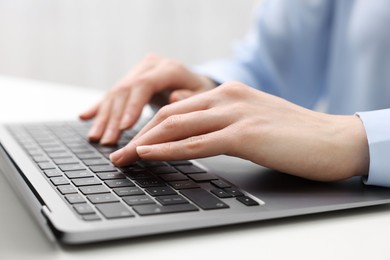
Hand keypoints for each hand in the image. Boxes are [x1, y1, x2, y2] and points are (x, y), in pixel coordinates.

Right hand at [79, 53, 215, 144]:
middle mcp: (150, 66)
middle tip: (109, 142)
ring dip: (104, 118)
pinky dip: (98, 108)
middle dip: (115, 118)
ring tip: (96, 138)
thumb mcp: (204, 97)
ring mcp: (138, 71)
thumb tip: (174, 99)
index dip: (133, 106)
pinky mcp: (130, 80)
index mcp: (169, 68)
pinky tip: (84, 117)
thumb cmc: (202, 94)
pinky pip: (112, 94)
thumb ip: (190, 98)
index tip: (125, 127)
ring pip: (116, 93)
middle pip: (126, 90)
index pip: (145, 84)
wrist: (197, 83)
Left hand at [110, 82, 368, 181]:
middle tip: (118, 153)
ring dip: (146, 143)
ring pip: (178, 126)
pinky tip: (148, 155)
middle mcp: (227, 98)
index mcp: (228, 93)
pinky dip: (168, 149)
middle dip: (140, 135)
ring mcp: (235, 114)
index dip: (150, 125)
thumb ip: (219, 115)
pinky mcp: (245, 135)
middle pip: (170, 115)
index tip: (133, 142)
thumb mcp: (251, 117)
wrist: (332, 139)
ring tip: (124, 158)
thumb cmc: (293, 133)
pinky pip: (197, 142)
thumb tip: (187, 113)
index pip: (177, 107)